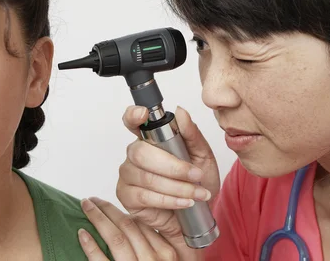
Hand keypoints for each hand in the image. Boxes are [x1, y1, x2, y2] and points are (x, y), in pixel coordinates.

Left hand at [79, 197, 177, 259]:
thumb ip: (151, 246)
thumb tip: (130, 223)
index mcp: (166, 255)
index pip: (141, 225)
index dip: (121, 209)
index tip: (106, 201)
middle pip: (127, 226)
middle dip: (107, 209)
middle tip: (91, 199)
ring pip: (115, 238)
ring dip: (97, 219)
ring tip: (85, 208)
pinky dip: (90, 246)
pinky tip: (81, 234)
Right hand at [116, 106, 218, 255]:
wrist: (198, 216)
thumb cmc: (197, 183)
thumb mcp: (202, 156)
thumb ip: (192, 134)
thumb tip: (180, 112)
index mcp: (150, 139)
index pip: (132, 121)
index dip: (133, 116)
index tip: (143, 114)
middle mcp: (134, 154)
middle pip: (141, 153)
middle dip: (173, 166)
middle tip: (196, 175)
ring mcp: (127, 175)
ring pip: (146, 177)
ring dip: (176, 187)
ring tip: (196, 194)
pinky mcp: (126, 196)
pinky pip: (144, 195)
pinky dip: (169, 200)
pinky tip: (184, 203)